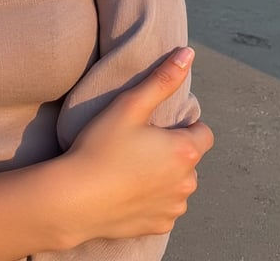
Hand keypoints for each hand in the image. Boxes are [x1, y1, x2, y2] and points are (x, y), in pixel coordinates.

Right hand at [54, 47, 212, 245]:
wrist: (75, 198)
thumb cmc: (100, 147)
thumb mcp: (129, 105)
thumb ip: (162, 79)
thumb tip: (188, 53)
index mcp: (185, 151)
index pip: (203, 132)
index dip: (182, 125)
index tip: (154, 125)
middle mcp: (188, 183)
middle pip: (190, 158)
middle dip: (171, 150)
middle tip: (136, 143)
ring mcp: (174, 208)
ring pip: (178, 184)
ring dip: (164, 175)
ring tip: (130, 167)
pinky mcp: (159, 226)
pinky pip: (165, 207)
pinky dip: (153, 198)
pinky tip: (128, 189)